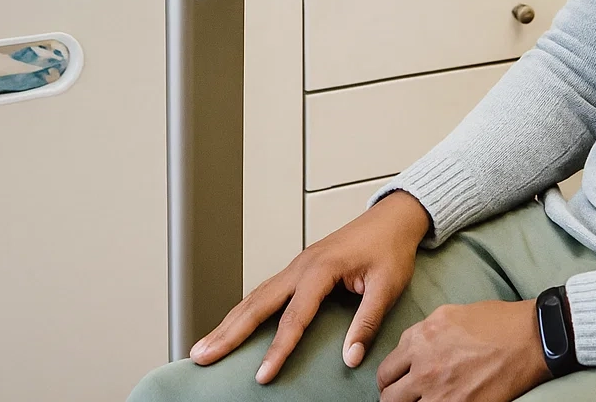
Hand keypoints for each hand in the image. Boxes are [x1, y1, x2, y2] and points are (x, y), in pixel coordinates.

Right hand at [189, 191, 430, 383]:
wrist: (394, 218)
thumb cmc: (391, 247)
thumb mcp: (387, 285)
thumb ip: (367, 321)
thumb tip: (350, 357)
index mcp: (322, 267)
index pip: (294, 316)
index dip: (278, 349)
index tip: (262, 376)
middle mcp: (303, 264)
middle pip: (258, 302)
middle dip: (228, 331)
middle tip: (202, 355)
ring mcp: (299, 264)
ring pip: (257, 295)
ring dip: (230, 320)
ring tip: (205, 345)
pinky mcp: (301, 267)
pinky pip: (266, 290)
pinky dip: (245, 309)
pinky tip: (235, 324)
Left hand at [376, 299, 550, 401]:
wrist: (528, 338)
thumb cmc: (494, 322)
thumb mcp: (449, 314)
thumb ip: (422, 334)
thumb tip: (409, 350)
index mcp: (420, 339)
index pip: (386, 371)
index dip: (390, 378)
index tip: (398, 382)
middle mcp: (425, 367)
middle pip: (389, 398)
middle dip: (395, 398)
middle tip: (406, 398)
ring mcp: (441, 393)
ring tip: (424, 401)